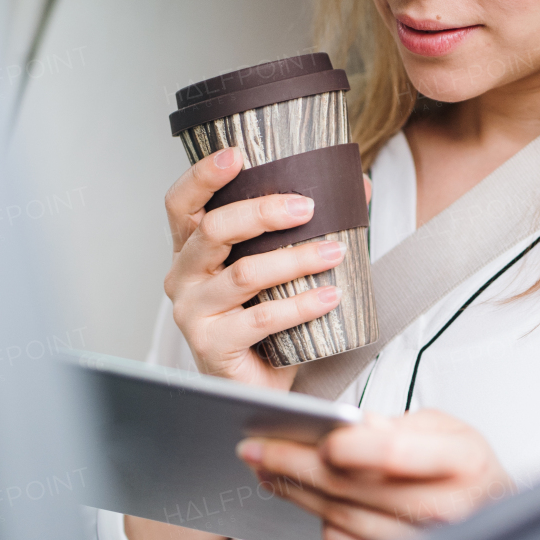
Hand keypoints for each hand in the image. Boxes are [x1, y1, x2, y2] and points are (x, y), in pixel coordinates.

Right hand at [164, 145, 353, 389]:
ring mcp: (193, 313)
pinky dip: (300, 306)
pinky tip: (329, 297)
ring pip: (244, 274)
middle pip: (213, 230)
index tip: (236, 155)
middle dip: (263, 213)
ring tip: (334, 254)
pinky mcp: (212, 346)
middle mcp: (182, 277)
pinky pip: (260, 319)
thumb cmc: (263, 321)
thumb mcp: (278, 267)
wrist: (256, 384)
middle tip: (308, 207)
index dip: (202, 175)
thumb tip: (357, 186)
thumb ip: (306, 227)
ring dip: (295, 260)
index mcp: (190, 250)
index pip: (181, 203)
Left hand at [238, 410, 514, 539]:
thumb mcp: (446, 429)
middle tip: (253, 448)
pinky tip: (303, 497)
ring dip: (295, 491)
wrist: (494, 516)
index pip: (393, 453)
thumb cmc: (465, 467)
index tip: (311, 434)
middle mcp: (446, 510)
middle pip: (351, 486)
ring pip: (339, 516)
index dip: (347, 445)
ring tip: (267, 469)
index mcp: (463, 463)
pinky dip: (320, 518)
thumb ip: (400, 425)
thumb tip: (350, 426)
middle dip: (293, 463)